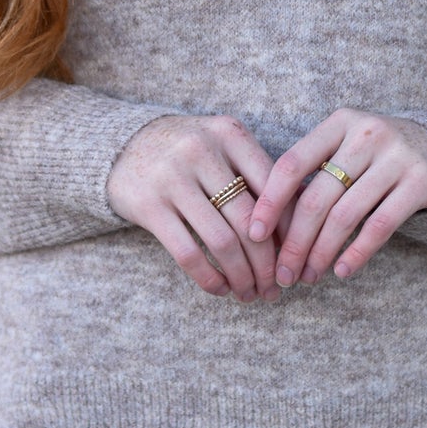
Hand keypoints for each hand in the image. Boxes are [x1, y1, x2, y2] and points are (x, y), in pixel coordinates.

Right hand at [107, 114, 286, 301]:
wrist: (124, 144)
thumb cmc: (190, 153)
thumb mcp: (223, 147)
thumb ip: (257, 174)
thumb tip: (301, 226)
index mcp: (229, 133)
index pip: (273, 187)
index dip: (290, 228)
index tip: (296, 256)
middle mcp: (202, 150)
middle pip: (250, 219)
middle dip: (268, 263)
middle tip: (276, 288)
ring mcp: (172, 177)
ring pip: (222, 241)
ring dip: (242, 276)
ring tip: (251, 294)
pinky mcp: (148, 205)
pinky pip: (188, 252)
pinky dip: (210, 278)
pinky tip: (221, 289)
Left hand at [246, 109, 426, 284]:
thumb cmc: (377, 155)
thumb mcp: (345, 146)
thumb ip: (314, 173)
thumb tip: (267, 226)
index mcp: (339, 122)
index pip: (292, 164)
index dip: (269, 201)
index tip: (254, 234)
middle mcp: (366, 133)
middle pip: (317, 197)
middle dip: (295, 242)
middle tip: (284, 273)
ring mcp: (396, 156)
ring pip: (346, 215)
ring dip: (322, 253)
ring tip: (309, 276)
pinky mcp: (421, 180)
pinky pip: (380, 226)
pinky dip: (357, 253)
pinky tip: (342, 271)